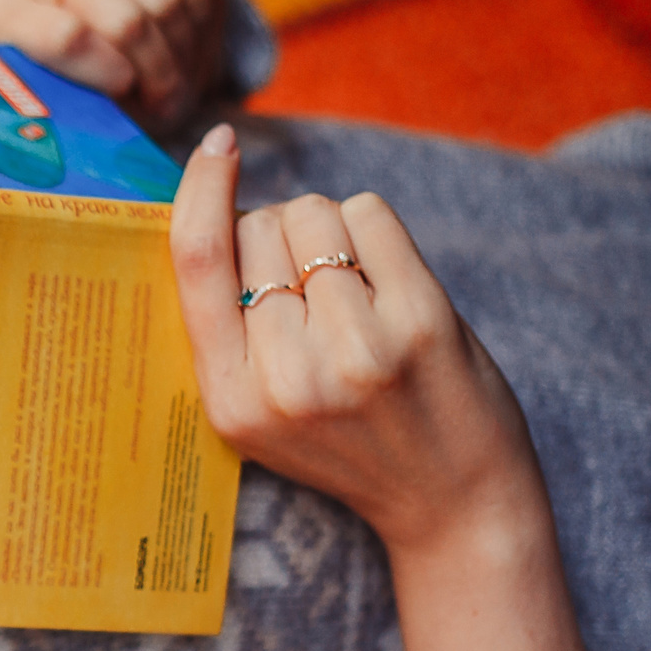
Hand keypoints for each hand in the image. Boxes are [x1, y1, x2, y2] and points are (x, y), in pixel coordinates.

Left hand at [0, 0, 223, 128]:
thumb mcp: (87, 106)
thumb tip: (125, 79)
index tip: (127, 86)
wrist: (124, 32)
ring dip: (180, 33)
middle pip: (119, 18)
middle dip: (155, 61)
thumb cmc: (97, 78)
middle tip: (168, 88)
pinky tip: (192, 16)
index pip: (61, 36)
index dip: (106, 67)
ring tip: (181, 59)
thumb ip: (91, 97)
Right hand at [167, 123, 545, 556]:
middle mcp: (288, 376)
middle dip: (277, 235)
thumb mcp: (258, 414)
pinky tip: (387, 280)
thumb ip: (227, 332)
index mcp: (231, 400)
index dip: (200, 190)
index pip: (197, 262)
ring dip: (329, 233)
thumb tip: (211, 210)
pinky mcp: (419, 322)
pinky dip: (373, 228)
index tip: (217, 145)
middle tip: (311, 294)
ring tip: (354, 295)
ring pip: (313, 216)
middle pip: (257, 227)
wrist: (454, 505)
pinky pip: (369, 213)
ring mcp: (356, 348)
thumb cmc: (351, 444)